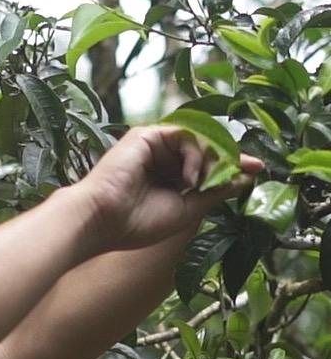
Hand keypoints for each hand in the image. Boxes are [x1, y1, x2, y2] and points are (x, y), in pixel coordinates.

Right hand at [75, 125, 261, 252]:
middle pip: (205, 150)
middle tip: (248, 169)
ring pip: (198, 141)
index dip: (230, 167)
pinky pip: (184, 134)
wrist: (102, 220)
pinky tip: (191, 177)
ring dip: (211, 162)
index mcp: (166, 180)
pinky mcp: (146, 135)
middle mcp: (159, 160)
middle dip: (227, 161)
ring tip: (205, 185)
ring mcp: (152, 146)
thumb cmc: (135, 224)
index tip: (257, 170)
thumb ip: (214, 192)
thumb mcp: (187, 210)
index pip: (205, 167)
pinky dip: (195, 153)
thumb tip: (245, 178)